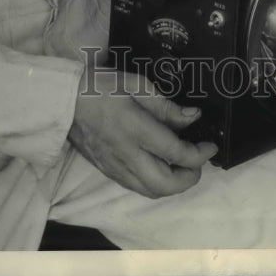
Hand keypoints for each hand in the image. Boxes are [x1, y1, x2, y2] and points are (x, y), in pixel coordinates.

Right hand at [68, 67, 217, 197]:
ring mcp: (116, 167)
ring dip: (173, 185)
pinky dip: (155, 184)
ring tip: (183, 166)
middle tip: (198, 161)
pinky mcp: (108, 171)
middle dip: (189, 178)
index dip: (199, 154)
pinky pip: (137, 187)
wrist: (65, 101)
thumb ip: (165, 105)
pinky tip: (160, 167)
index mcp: (134, 128)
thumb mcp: (136, 83)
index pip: (175, 152)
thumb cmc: (101, 86)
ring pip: (151, 191)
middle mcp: (126, 154)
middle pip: (165, 184)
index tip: (210, 147)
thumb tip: (192, 117)